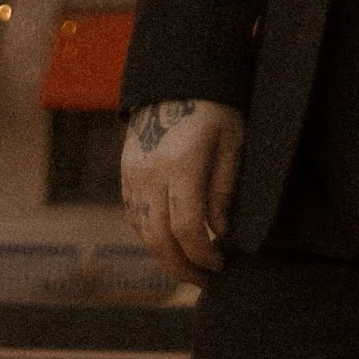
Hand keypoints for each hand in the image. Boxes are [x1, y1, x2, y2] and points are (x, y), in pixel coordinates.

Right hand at [122, 98, 243, 283]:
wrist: (176, 78)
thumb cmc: (215, 109)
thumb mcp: (232, 141)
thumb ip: (224, 189)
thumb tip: (220, 234)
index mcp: (181, 163)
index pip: (187, 227)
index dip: (203, 255)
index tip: (220, 264)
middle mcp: (151, 173)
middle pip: (160, 239)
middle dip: (182, 267)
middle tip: (204, 280)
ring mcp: (133, 174)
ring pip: (143, 233)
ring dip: (165, 257)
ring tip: (190, 267)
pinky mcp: (126, 174)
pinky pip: (135, 218)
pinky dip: (151, 237)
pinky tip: (171, 243)